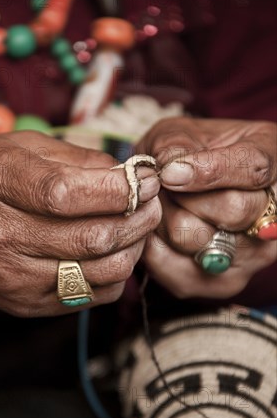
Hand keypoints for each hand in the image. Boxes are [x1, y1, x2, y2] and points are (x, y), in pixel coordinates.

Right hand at [0, 132, 160, 315]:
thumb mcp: (9, 148)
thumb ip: (72, 158)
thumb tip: (129, 173)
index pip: (66, 194)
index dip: (119, 188)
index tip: (147, 177)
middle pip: (92, 237)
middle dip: (139, 216)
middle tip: (152, 199)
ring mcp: (12, 278)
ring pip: (100, 272)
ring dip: (134, 247)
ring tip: (138, 225)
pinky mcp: (25, 304)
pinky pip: (90, 297)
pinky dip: (116, 274)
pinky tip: (115, 251)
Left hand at [137, 117, 276, 297]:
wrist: (177, 187)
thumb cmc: (182, 154)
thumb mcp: (178, 133)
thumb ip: (175, 145)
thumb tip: (169, 168)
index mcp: (272, 160)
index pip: (254, 168)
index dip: (210, 171)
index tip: (170, 172)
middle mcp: (273, 214)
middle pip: (231, 209)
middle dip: (182, 197)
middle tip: (160, 186)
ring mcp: (253, 254)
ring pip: (198, 240)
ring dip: (164, 220)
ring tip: (158, 206)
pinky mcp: (224, 284)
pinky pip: (177, 269)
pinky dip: (154, 248)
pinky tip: (153, 231)